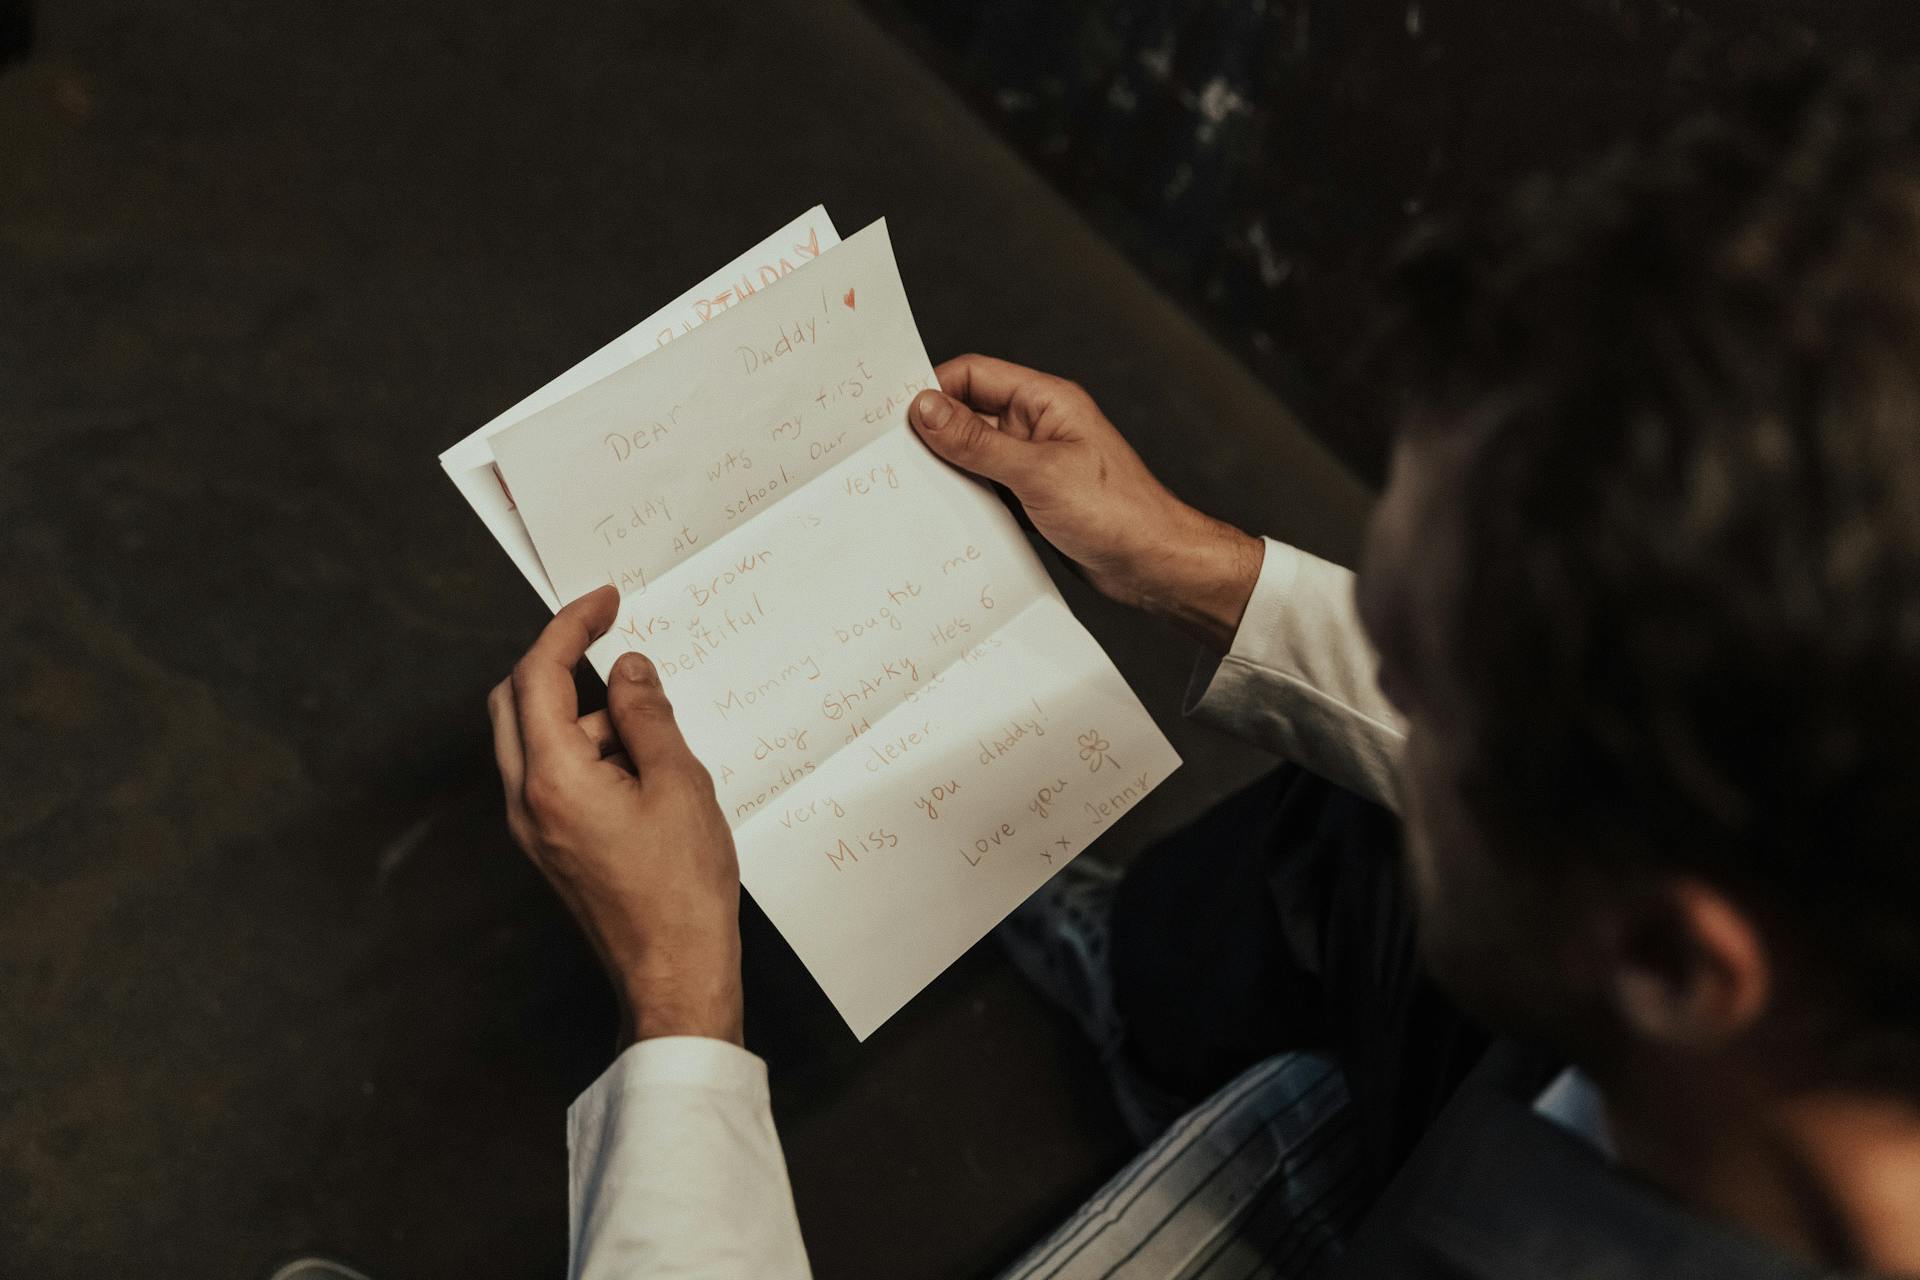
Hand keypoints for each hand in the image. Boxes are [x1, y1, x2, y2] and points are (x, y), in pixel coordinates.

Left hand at [488, 585, 742, 1047]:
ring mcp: (532, 828)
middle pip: (514, 701)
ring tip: (655, 732)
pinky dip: (586, 750)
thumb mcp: (679, 785)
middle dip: (557, 661)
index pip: (539, 674)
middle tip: (607, 639)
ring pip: (533, 739)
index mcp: (553, 778)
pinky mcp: (549, 846)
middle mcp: (526, 801)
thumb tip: (627, 671)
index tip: (605, 602)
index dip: (570, 626)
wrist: (673, 974)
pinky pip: (551, 775)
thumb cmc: (682, 891)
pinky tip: (643, 766)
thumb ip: (647, 718)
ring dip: (581, 713)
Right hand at [910, 355, 1262, 652]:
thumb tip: (926, 409)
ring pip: (975, 457)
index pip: (974, 375)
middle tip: (894, 458)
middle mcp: (1039, 427)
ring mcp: (1036, 465)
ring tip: (915, 490)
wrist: (1155, 565)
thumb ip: (977, 442)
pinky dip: (968, 500)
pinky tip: (947, 517)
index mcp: (1046, 402)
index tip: (897, 418)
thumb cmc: (1117, 512)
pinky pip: (988, 490)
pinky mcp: (1034, 500)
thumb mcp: (1037, 472)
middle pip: (969, 415)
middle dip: (935, 434)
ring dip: (950, 472)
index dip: (934, 391)